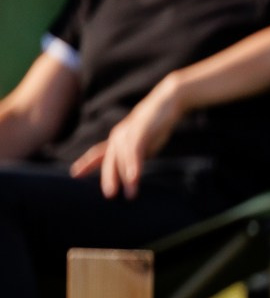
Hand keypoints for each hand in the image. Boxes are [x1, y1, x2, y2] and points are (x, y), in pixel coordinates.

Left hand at [69, 77, 184, 198]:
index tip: (75, 174)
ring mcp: (128, 134)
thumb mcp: (143, 142)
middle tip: (109, 195)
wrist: (166, 103)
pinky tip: (135, 178)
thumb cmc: (156, 124)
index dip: (86, 164)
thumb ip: (136, 155)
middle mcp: (118, 137)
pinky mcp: (140, 132)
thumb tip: (133, 172)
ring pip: (122, 158)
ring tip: (129, 194)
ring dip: (125, 177)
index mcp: (117, 139)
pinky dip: (134, 166)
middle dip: (108, 178)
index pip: (98, 154)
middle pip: (109, 160)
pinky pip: (135, 152)